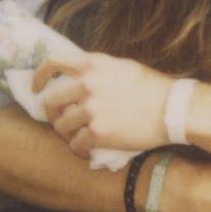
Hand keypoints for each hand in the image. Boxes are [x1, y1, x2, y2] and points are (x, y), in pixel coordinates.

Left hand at [32, 51, 171, 157]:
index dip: (39, 76)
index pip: (53, 62)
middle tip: (61, 121)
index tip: (36, 88)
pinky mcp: (99, 133)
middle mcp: (88, 85)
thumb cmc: (152, 87)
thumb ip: (98, 70)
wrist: (173, 109)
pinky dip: (80, 149)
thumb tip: (79, 76)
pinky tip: (88, 149)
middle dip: (52, 114)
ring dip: (67, 134)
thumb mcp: (122, 67)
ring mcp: (92, 109)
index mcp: (93, 65)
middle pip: (51, 101)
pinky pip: (76, 144)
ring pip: (61, 126)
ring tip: (79, 137)